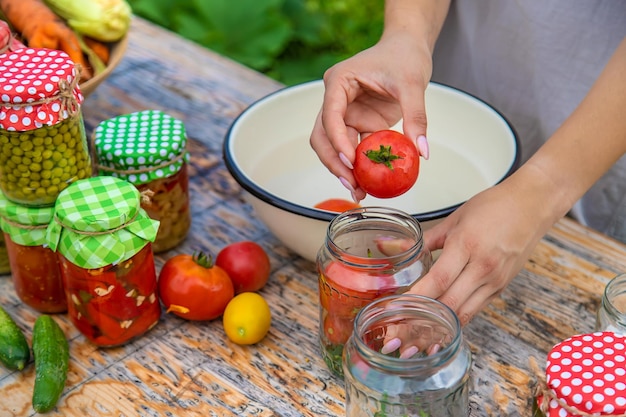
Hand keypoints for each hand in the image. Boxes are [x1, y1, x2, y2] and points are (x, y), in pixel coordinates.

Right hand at [309, 31, 431, 200]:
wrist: (408, 48)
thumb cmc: (405, 56)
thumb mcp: (413, 84)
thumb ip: (416, 116)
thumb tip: (421, 152)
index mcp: (339, 82)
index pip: (330, 115)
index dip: (337, 140)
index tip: (351, 161)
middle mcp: (336, 99)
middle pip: (323, 136)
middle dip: (334, 162)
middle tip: (352, 184)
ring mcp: (345, 113)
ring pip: (333, 146)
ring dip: (343, 169)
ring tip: (359, 191)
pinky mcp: (358, 124)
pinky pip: (353, 149)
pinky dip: (358, 166)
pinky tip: (368, 183)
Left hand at [409, 174, 556, 325]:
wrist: (532, 205)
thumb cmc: (494, 207)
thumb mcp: (455, 218)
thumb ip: (429, 239)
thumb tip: (404, 251)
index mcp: (467, 245)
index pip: (439, 279)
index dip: (418, 297)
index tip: (398, 307)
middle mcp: (483, 267)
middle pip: (450, 303)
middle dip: (423, 319)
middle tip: (400, 328)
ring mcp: (495, 280)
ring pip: (464, 313)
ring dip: (439, 326)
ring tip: (416, 334)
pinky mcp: (501, 287)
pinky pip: (475, 308)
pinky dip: (456, 318)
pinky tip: (440, 323)